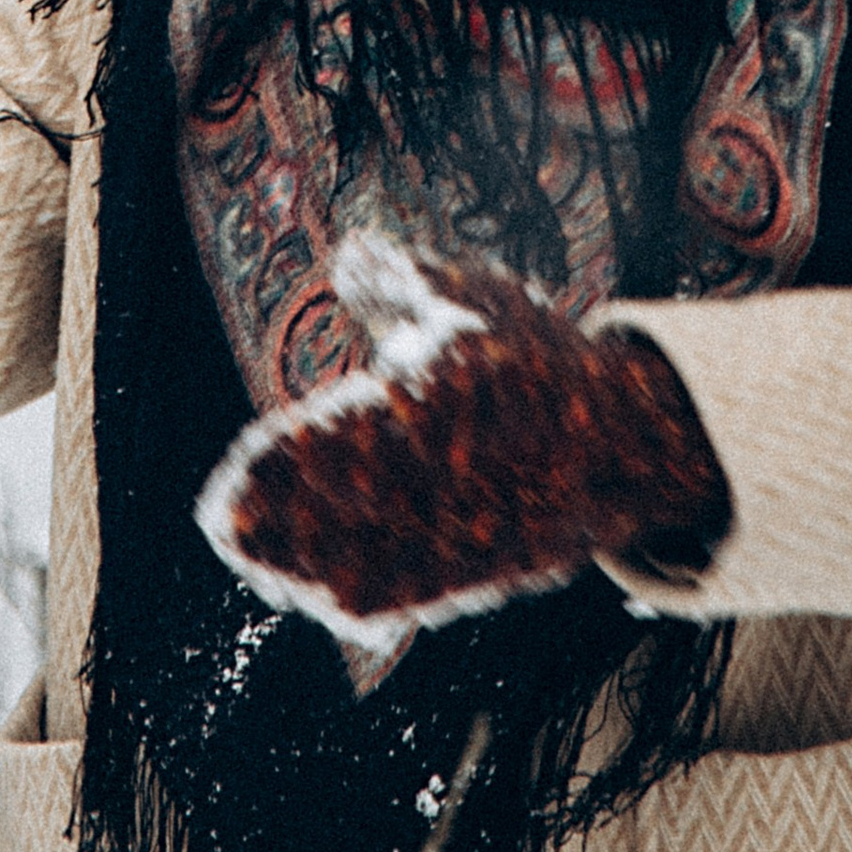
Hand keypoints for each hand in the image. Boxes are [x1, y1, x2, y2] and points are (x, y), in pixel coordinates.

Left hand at [195, 231, 729, 658]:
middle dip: (280, 519)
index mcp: (440, 393)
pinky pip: (405, 597)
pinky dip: (348, 598)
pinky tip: (307, 588)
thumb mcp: (472, 296)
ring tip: (250, 550)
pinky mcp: (475, 572)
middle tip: (226, 520)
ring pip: (367, 565)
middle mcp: (450, 470)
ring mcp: (463, 529)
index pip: (345, 435)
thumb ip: (398, 280)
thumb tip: (347, 254)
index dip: (283, 462)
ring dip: (300, 565)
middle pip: (343, 512)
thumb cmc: (534, 357)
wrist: (625, 441)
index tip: (245, 465)